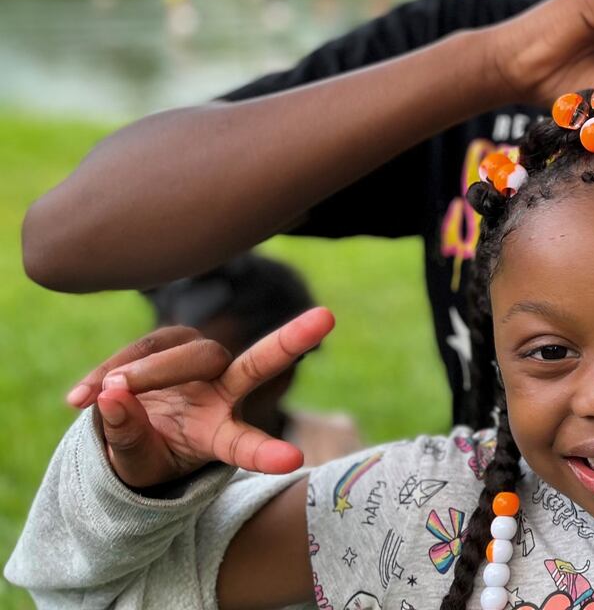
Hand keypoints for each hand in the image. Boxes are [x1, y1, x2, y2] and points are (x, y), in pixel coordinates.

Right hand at [63, 308, 335, 489]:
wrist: (124, 433)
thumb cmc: (143, 454)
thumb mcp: (132, 463)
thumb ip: (127, 438)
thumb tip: (111, 398)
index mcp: (218, 435)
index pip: (247, 443)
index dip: (266, 453)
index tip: (296, 460)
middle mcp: (221, 393)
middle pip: (252, 366)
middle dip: (290, 342)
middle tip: (326, 318)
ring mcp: (199, 364)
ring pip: (184, 354)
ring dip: (142, 374)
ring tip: (92, 399)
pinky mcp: (171, 343)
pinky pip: (144, 349)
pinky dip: (109, 371)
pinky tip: (79, 398)